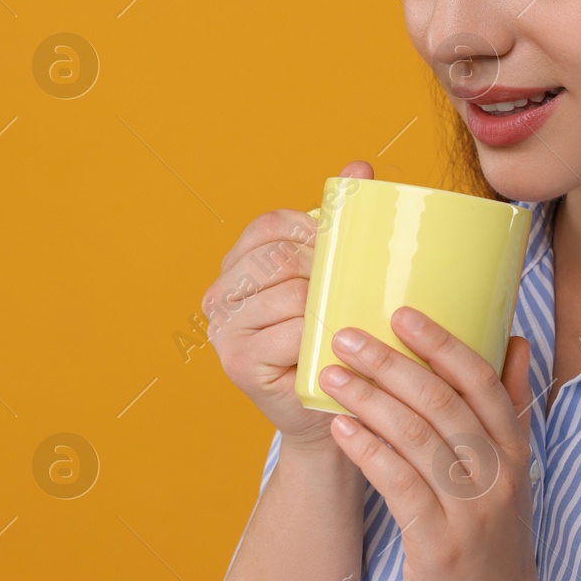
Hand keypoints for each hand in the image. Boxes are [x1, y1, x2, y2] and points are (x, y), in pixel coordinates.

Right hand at [203, 159, 374, 448]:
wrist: (328, 412)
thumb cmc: (334, 339)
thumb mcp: (335, 277)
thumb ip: (341, 222)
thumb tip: (358, 168)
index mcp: (238, 262)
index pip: (272, 225)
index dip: (313, 232)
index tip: (343, 253)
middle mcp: (221, 293)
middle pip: (278, 257)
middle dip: (323, 271)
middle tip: (351, 293)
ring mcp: (224, 328)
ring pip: (290, 294)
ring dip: (328, 308)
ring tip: (347, 323)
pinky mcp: (238, 361)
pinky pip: (292, 333)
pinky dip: (322, 338)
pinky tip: (335, 347)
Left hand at [318, 306, 549, 580]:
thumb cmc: (494, 546)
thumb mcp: (513, 476)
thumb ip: (510, 410)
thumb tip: (515, 340)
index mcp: (514, 453)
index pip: (482, 381)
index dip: (442, 343)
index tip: (402, 312)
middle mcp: (497, 476)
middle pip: (442, 402)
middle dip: (390, 362)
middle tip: (347, 335)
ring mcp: (470, 511)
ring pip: (416, 437)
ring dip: (368, 398)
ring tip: (329, 374)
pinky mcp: (439, 544)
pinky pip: (399, 482)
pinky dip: (367, 449)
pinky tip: (340, 427)